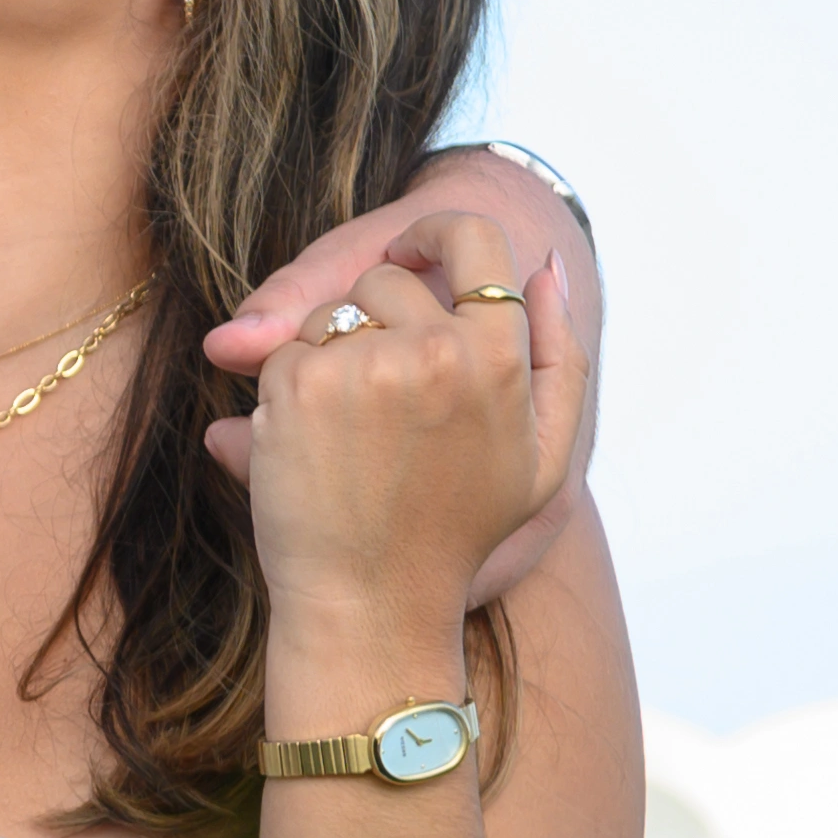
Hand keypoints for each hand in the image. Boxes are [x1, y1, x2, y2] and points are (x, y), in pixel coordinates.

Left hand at [228, 209, 573, 670]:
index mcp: (502, 356)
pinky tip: (308, 446)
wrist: (371, 605)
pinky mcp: (301, 386)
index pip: (475, 236)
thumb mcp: (540, 454)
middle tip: (377, 398)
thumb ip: (557, 354)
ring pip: (329, 313)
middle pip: (386, 280)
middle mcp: (440, 351)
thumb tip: (545, 266)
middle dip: (371, 322)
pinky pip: (281, 349)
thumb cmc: (456, 532)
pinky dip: (282, 390)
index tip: (408, 250)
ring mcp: (367, 366)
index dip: (434, 232)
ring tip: (346, 434)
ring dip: (326, 356)